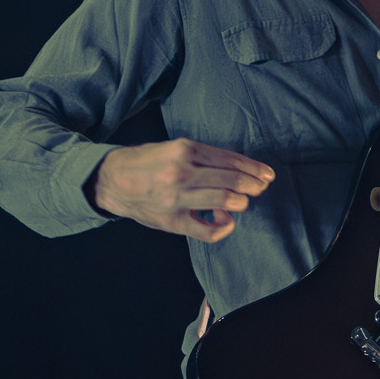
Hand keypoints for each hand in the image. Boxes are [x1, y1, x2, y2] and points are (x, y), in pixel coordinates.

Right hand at [89, 138, 274, 240]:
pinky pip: (208, 230)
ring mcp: (178, 197)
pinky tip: (226, 221)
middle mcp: (182, 172)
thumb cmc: (146, 163)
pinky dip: (224, 227)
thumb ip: (202, 158)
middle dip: (252, 185)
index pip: (229, 160)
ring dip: (240, 202)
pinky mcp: (173, 220)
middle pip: (231, 180)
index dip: (252, 168)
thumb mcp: (173, 148)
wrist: (113, 180)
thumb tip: (235, 172)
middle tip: (261, 187)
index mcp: (184, 150)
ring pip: (223, 200)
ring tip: (242, 201)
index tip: (267, 174)